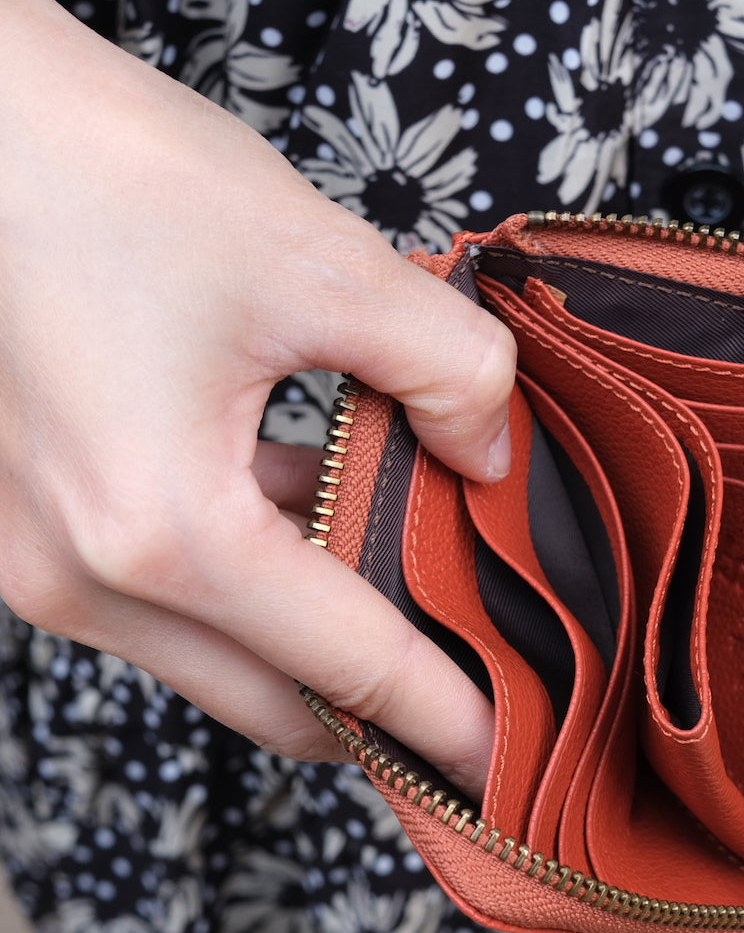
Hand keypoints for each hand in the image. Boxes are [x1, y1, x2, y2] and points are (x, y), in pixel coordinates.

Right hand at [0, 0, 514, 797]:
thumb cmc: (100, 170)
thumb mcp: (318, 262)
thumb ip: (446, 367)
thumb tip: (490, 448)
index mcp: (164, 533)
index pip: (350, 670)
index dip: (444, 720)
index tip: (506, 762)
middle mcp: (86, 578)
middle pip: (276, 702)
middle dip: (382, 718)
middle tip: (474, 707)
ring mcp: (41, 559)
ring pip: (219, 656)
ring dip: (317, 647)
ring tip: (416, 613)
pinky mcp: (30, 520)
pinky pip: (170, 597)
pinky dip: (255, 588)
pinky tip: (319, 528)